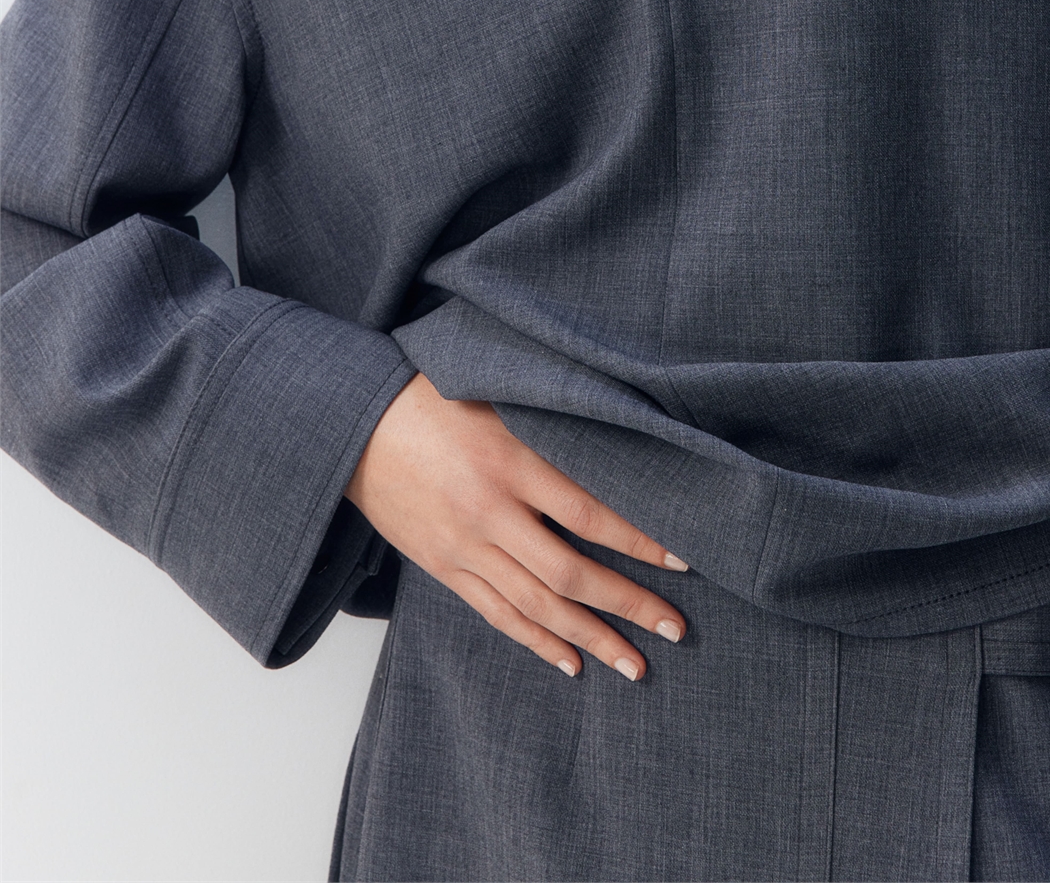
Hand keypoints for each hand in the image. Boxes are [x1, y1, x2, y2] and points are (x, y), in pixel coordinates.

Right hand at [343, 375, 687, 678]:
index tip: (683, 560)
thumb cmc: (432, 396)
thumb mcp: (497, 396)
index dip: (639, 540)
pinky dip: (537, 642)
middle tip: (675, 628)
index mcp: (509, 460)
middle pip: (570, 573)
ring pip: (537, 606)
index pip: (590, 512)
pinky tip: (572, 662)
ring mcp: (464, 547)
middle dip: (628, 603)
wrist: (355, 426)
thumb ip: (551, 426)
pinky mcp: (444, 568)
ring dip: (591, 638)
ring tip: (635, 664)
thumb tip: (620, 444)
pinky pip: (497, 615)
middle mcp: (489, 511)